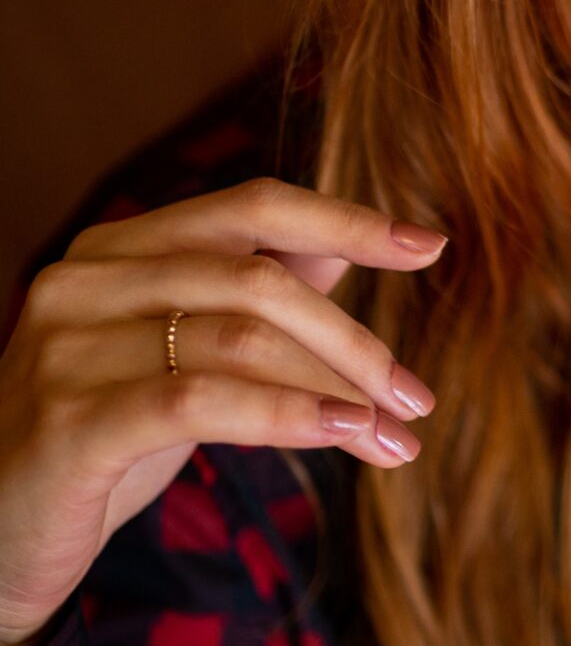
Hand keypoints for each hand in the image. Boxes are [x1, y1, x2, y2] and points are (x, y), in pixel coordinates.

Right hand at [0, 177, 446, 645]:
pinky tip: (344, 437)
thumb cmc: (102, 439)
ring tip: (396, 436)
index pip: (251, 206)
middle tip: (416, 397)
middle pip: (257, 277)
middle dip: (353, 338)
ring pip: (238, 339)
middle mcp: (85, 279)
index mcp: (117, 248)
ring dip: (337, 388)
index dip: (346, 219)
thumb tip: (346, 242)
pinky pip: (200, 402)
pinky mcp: (70, 422)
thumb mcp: (182, 357)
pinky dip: (287, 415)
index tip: (428, 246)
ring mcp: (68, 346)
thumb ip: (251, 293)